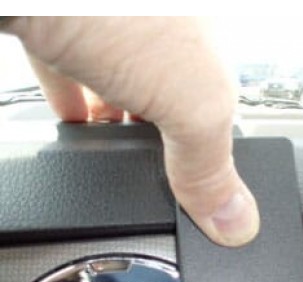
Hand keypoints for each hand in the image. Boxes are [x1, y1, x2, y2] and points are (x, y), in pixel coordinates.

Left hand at [2, 17, 258, 246]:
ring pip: (119, 73)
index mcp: (201, 35)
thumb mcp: (187, 97)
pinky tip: (68, 120)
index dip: (217, 142)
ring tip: (116, 152)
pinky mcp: (46, 19)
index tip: (206, 182)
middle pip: (169, 86)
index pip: (220, 96)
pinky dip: (69, 97)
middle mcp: (156, 22)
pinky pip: (64, 62)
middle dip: (165, 132)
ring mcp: (101, 18)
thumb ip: (211, 163)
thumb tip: (238, 222)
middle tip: (162, 173)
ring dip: (117, 116)